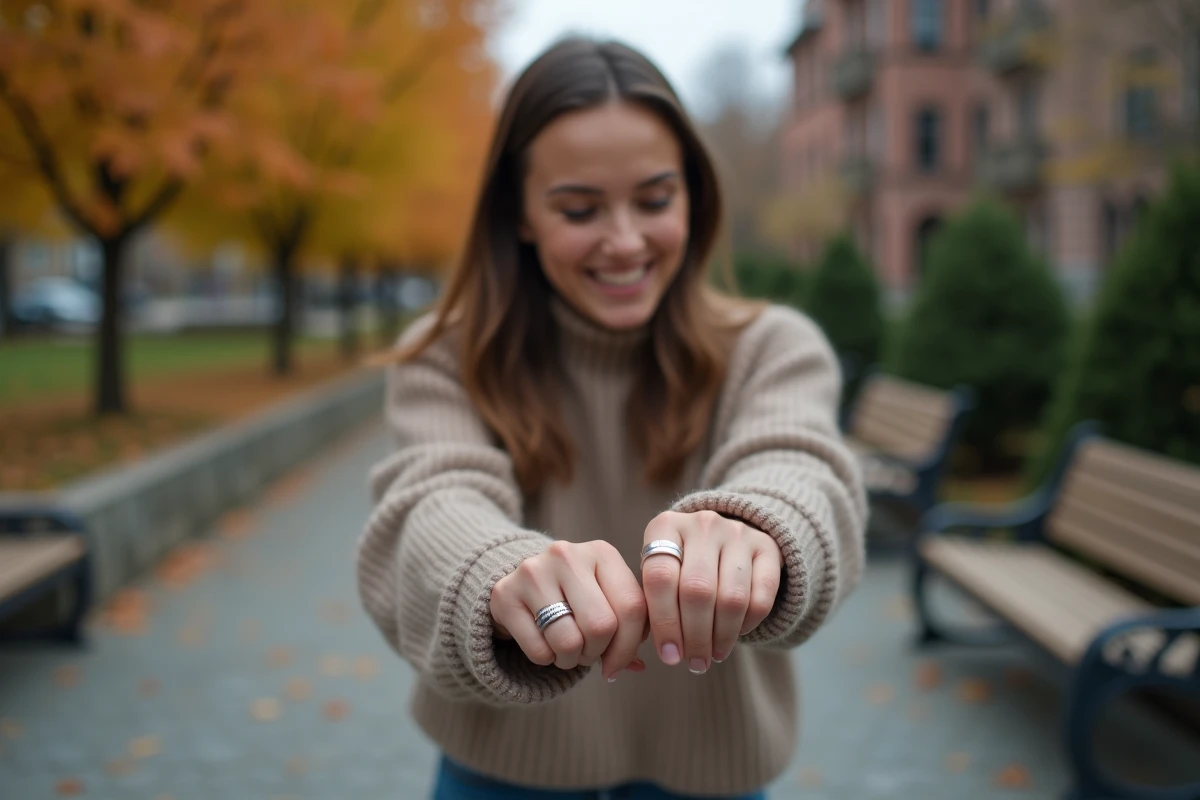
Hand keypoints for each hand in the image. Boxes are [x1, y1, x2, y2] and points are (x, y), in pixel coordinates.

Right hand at [490, 540, 647, 680]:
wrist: (524, 581)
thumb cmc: (578, 596)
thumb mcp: (608, 599)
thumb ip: (630, 628)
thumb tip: (636, 666)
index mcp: (602, 552)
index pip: (631, 607)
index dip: (628, 646)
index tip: (617, 664)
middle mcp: (567, 555)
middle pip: (600, 626)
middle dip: (597, 652)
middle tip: (588, 652)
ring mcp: (533, 572)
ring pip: (568, 642)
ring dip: (571, 659)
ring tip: (567, 649)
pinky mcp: (505, 593)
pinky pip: (539, 651)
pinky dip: (547, 659)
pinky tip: (545, 643)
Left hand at [641, 510, 780, 672]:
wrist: (724, 537)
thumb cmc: (680, 565)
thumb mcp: (660, 571)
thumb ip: (653, 603)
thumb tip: (660, 654)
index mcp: (665, 526)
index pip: (661, 578)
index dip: (665, 624)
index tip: (669, 656)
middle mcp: (702, 524)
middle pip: (697, 590)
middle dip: (695, 636)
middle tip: (694, 663)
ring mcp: (737, 532)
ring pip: (731, 597)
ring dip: (722, 636)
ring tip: (713, 655)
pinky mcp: (767, 546)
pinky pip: (762, 597)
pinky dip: (748, 625)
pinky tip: (735, 636)